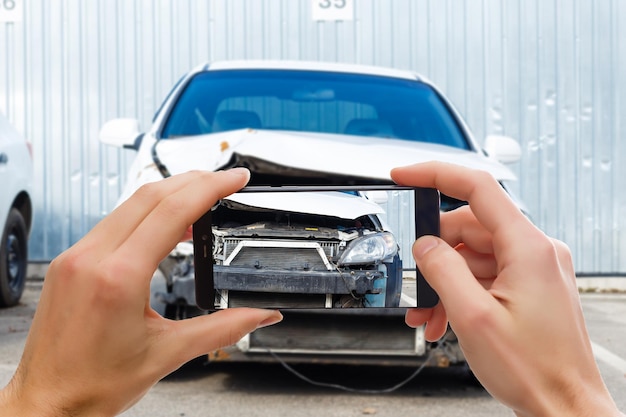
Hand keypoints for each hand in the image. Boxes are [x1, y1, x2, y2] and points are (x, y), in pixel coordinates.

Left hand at [0, 168, 282, 416]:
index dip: (210, 188)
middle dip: (194, 180)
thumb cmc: (93, 385)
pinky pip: (113, 221)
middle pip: (150, 195)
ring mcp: (76, 256)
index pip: (172, 212)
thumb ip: (223, 329)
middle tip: (225, 179)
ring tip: (202, 199)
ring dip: (170, 193)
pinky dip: (146, 213)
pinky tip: (165, 225)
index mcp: (118, 278)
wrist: (47, 402)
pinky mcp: (70, 261)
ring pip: (129, 203)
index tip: (234, 178)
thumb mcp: (168, 355)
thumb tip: (261, 316)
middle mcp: (91, 258)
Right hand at [392, 162, 621, 416]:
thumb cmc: (534, 370)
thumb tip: (424, 245)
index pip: (477, 188)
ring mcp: (535, 269)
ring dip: (445, 280)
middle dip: (435, 254)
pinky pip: (486, 275)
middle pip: (469, 228)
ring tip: (428, 314)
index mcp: (528, 248)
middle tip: (418, 283)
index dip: (435, 175)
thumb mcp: (472, 317)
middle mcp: (536, 251)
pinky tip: (444, 317)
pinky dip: (461, 291)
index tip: (405, 175)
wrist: (564, 407)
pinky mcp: (530, 286)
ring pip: (474, 255)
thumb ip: (442, 270)